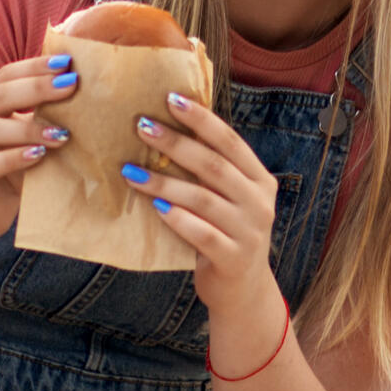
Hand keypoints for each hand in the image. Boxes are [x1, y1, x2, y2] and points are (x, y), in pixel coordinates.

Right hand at [0, 53, 81, 249]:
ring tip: (61, 133)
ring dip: (28, 128)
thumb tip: (81, 91)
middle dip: (36, 88)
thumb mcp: (25, 136)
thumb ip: (41, 115)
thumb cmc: (9, 166)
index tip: (66, 63)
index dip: (34, 67)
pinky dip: (13, 158)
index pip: (5, 75)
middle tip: (70, 86)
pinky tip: (37, 156)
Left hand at [121, 91, 281, 311]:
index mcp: (260, 180)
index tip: (170, 98)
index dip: (201, 119)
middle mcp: (259, 203)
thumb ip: (211, 172)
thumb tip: (167, 128)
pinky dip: (177, 218)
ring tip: (130, 171)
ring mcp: (249, 232)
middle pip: (214, 165)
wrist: (244, 292)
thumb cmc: (226, 234)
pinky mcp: (234, 258)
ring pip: (203, 199)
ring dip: (164, 182)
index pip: (230, 142)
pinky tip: (155, 206)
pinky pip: (202, 234)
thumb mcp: (229, 200)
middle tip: (141, 126)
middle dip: (175, 143)